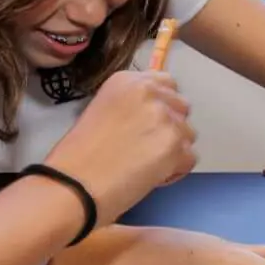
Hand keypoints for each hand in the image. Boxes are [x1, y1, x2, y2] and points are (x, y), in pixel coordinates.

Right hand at [44, 70, 196, 220]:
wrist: (74, 184)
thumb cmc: (77, 155)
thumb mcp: (102, 111)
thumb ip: (131, 107)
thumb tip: (152, 118)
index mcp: (127, 81)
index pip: (166, 82)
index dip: (162, 104)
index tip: (149, 123)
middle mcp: (150, 92)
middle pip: (181, 107)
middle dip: (170, 126)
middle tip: (146, 147)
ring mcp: (165, 118)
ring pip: (188, 134)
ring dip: (174, 150)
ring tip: (145, 165)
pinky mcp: (176, 146)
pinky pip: (189, 159)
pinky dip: (175, 171)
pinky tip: (150, 178)